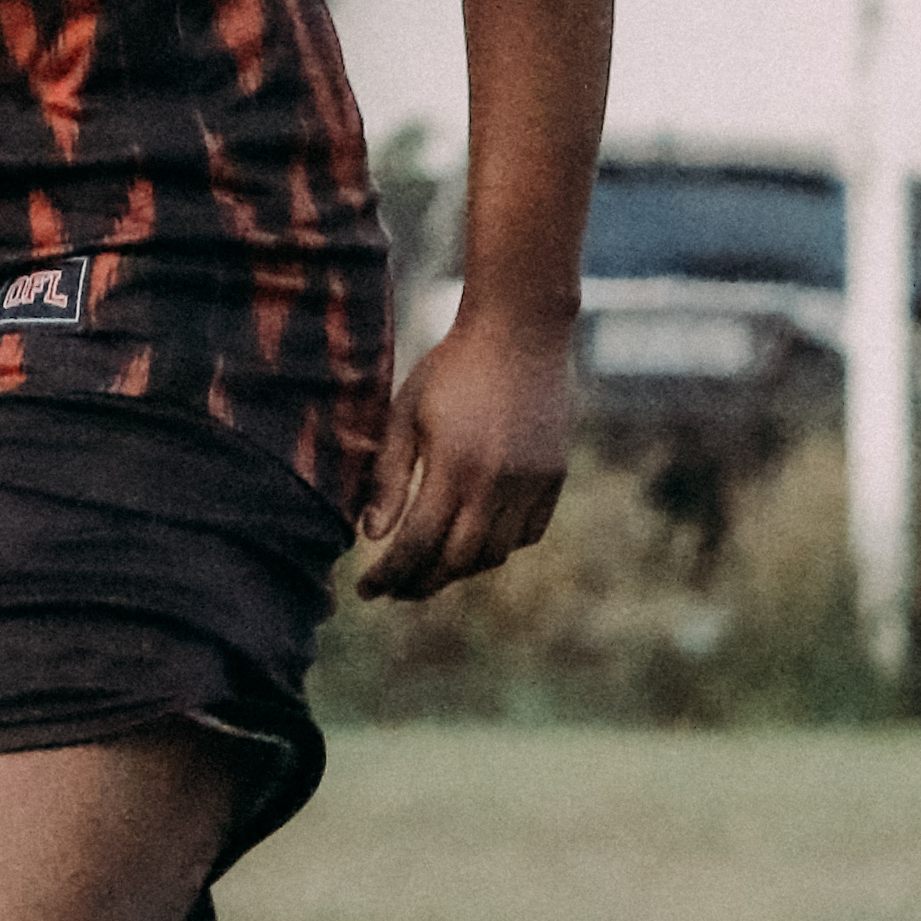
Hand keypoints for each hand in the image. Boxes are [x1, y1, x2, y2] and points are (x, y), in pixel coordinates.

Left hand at [355, 305, 575, 601]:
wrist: (521, 330)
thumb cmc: (452, 367)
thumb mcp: (406, 413)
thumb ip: (389, 477)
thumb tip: (373, 535)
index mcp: (455, 466)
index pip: (417, 545)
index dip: (390, 575)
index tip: (366, 590)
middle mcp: (497, 483)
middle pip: (457, 561)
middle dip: (421, 584)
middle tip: (395, 590)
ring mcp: (532, 483)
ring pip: (495, 554)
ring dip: (459, 570)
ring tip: (430, 569)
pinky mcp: (554, 477)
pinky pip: (527, 534)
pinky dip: (498, 549)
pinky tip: (473, 543)